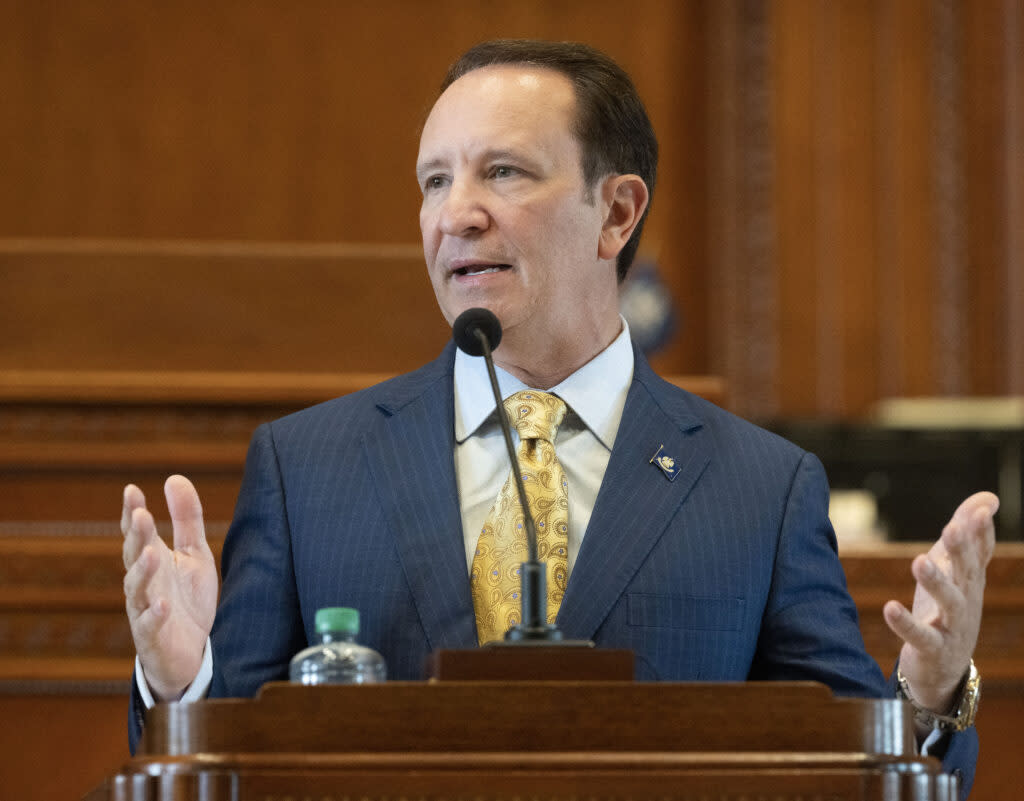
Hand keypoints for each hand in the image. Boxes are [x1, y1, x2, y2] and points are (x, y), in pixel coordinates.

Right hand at [122, 475, 217, 701]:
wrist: (190, 653)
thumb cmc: (187, 599)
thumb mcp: (194, 554)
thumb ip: (186, 519)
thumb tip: (174, 478)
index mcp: (152, 561)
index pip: (137, 533)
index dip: (131, 512)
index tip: (131, 490)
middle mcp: (143, 583)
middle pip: (134, 556)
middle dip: (136, 536)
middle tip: (139, 513)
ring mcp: (144, 610)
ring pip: (136, 589)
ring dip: (142, 571)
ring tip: (151, 552)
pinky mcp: (153, 638)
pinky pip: (149, 626)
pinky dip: (153, 615)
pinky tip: (162, 604)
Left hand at [883, 491, 997, 719]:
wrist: (944, 670)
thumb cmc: (948, 610)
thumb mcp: (956, 571)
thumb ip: (968, 535)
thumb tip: (988, 499)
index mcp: (970, 581)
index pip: (980, 554)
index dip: (981, 533)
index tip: (982, 510)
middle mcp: (966, 602)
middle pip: (966, 573)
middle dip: (961, 551)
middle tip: (951, 528)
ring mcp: (952, 628)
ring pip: (949, 604)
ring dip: (936, 582)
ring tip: (919, 561)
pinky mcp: (932, 649)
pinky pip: (921, 637)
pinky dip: (906, 624)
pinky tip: (890, 607)